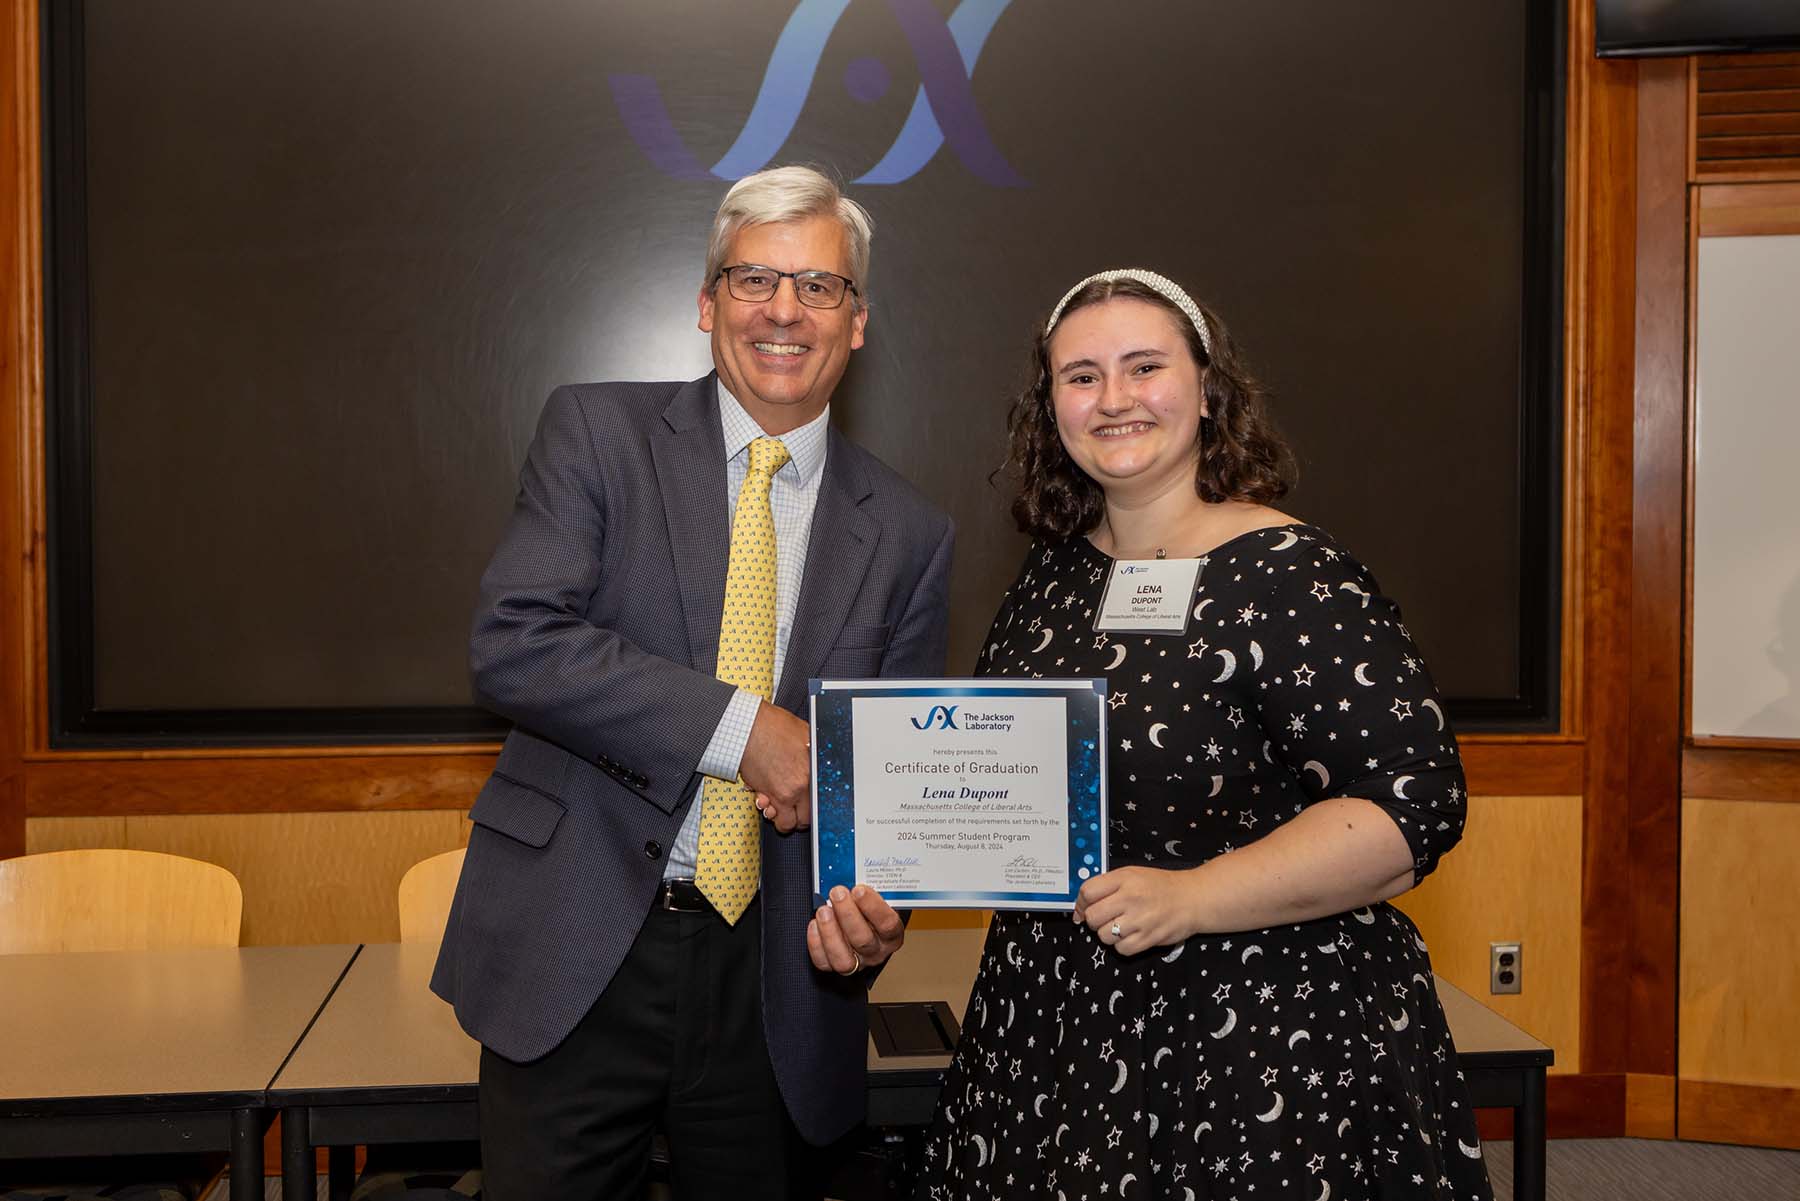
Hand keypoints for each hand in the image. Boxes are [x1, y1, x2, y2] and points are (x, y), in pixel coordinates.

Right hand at [738, 702, 810, 832]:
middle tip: (797, 810)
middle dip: (801, 817)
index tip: (813, 805)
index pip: (822, 800)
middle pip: (806, 818)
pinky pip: (771, 814)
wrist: (748, 726)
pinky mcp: (765, 794)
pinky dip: (769, 811)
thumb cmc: (772, 726)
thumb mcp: (805, 733)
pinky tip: (768, 801)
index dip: (817, 805)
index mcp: (814, 770)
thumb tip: (821, 758)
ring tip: (781, 809)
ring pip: (787, 823)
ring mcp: (782, 792)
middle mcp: (801, 785)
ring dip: (784, 819)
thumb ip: (815, 751)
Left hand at [807, 884, 903, 975]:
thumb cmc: (870, 909)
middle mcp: (877, 950)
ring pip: (843, 958)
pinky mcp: (837, 965)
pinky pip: (824, 961)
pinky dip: (816, 943)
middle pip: (863, 939)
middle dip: (847, 914)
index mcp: (892, 933)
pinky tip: (814, 924)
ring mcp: (858, 961)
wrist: (865, 923)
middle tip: (837, 893)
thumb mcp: (876, 899)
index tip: (859, 889)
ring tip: (823, 910)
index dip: (872, 907)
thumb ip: (867, 892)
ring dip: (830, 932)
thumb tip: (851, 874)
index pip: (887, 924)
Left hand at [1073, 865, 1205, 955]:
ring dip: (1108, 934)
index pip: (1087, 892)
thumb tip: (1079, 910)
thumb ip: (1106, 886)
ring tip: (1122, 926)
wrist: (1193, 899)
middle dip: (1094, 920)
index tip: (1084, 908)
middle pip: (1092, 917)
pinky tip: (1132, 935)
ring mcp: (1140, 920)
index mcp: (1124, 879)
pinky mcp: (1148, 939)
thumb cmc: (1160, 886)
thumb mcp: (1132, 875)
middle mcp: (1130, 898)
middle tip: (1106, 917)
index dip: (1081, 903)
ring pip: (1103, 936)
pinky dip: (1122, 946)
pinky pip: (1120, 949)